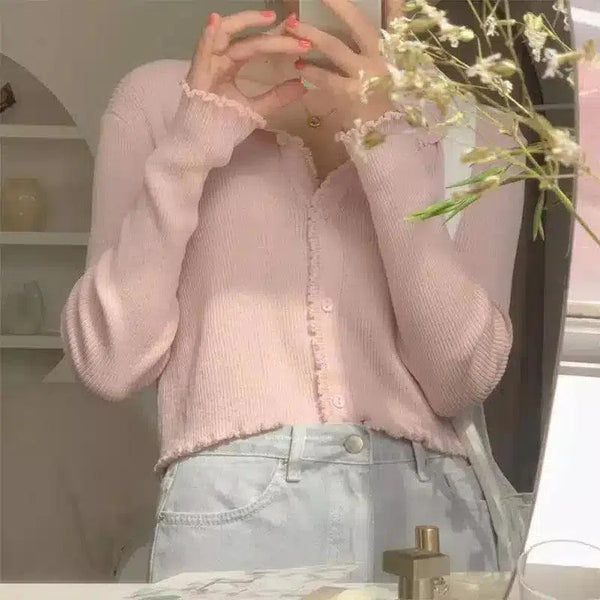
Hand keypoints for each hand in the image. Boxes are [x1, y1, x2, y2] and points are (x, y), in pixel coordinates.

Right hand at [186, 11, 310, 116]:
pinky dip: (207, 36)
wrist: (203, 147)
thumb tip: (304, 85)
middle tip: (294, 27)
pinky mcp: (196, 75)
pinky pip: (201, 51)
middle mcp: (219, 60)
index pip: (255, 45)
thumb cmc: (224, 127)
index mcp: (231, 65)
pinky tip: (216, 21)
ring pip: (224, 35)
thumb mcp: (257, 110)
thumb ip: (277, 97)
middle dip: (271, 33)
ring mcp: (207, 65)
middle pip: (246, 39)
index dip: (276, 38)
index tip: (300, 35)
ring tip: (268, 18)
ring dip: (244, 22)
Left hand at [283, 0, 395, 129]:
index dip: (381, 3)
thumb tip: (385, 7)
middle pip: (358, 23)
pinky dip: (311, 71)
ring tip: (292, 26)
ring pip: (335, 48)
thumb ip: (388, 39)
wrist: (389, 133)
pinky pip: (326, 78)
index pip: (393, 16)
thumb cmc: (390, 97)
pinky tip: (299, 66)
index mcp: (394, 48)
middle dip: (338, 5)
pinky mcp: (350, 95)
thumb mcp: (395, 67)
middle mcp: (381, 57)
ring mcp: (365, 76)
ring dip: (312, 35)